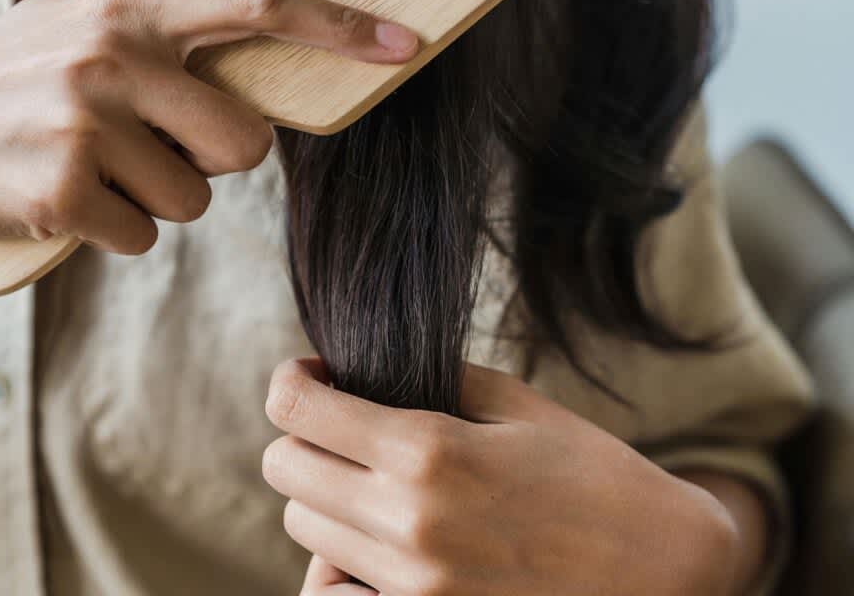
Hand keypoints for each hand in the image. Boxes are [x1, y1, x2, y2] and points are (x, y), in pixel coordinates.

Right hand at [0, 0, 419, 252]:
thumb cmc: (10, 69)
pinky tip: (67, 197)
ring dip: (156, 197)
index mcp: (129, 9)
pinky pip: (144, 236)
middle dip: (209, 156)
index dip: (337, 24)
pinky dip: (115, 229)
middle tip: (147, 141)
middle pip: (247, 141)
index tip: (404, 42)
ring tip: (96, 166)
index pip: (256, 1)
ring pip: (194, 197)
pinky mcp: (60, 191)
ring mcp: (84, 125)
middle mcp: (112, 58)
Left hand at [263, 358, 738, 595]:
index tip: (311, 373)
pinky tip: (376, 538)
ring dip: (323, 495)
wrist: (661, 570)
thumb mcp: (514, 403)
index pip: (297, 409)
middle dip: (304, 436)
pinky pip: (334, 593)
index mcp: (428, 449)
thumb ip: (432, 379)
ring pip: (305, 530)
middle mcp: (406, 522)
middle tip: (345, 423)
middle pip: (286, 470)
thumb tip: (362, 373)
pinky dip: (338, 563)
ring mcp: (410, 588)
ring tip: (370, 478)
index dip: (291, 380)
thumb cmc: (592, 472)